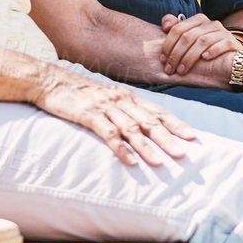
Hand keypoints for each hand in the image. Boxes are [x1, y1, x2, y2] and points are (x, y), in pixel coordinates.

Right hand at [30, 65, 199, 166]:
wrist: (49, 80)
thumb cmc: (79, 92)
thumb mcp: (107, 97)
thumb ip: (125, 109)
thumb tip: (144, 125)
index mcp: (128, 96)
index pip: (158, 111)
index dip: (176, 124)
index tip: (192, 137)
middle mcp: (121, 101)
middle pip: (150, 121)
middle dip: (169, 138)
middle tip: (184, 154)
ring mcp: (105, 107)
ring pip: (132, 129)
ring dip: (148, 147)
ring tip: (161, 162)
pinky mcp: (89, 115)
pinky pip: (108, 133)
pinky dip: (120, 148)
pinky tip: (130, 162)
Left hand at [160, 12, 242, 76]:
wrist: (231, 52)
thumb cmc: (205, 47)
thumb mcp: (190, 37)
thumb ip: (176, 29)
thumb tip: (165, 27)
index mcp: (198, 20)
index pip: (178, 29)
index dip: (168, 45)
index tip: (163, 60)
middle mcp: (210, 23)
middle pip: (188, 37)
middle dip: (176, 54)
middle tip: (170, 69)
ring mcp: (223, 32)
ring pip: (203, 41)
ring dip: (189, 57)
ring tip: (182, 70)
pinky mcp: (232, 42)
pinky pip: (222, 44)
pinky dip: (212, 51)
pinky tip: (204, 59)